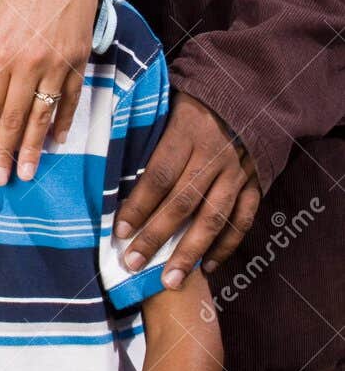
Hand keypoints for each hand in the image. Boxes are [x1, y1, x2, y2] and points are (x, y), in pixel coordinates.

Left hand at [0, 0, 102, 183]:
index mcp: (0, 52)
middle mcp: (28, 62)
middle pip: (13, 117)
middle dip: (5, 151)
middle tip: (2, 178)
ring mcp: (56, 63)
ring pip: (42, 115)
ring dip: (33, 147)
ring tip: (26, 171)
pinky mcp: (79, 59)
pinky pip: (69, 99)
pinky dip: (63, 122)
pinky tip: (55, 141)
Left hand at [114, 91, 260, 285]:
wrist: (249, 90)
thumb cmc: (194, 100)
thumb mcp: (168, 106)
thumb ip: (148, 137)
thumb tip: (112, 171)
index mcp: (186, 132)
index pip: (159, 175)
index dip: (138, 205)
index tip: (119, 231)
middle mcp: (213, 155)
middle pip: (182, 202)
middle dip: (157, 237)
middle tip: (133, 264)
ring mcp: (237, 171)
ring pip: (214, 216)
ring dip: (191, 251)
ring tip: (171, 280)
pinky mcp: (256, 181)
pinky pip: (243, 218)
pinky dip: (227, 244)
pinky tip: (208, 266)